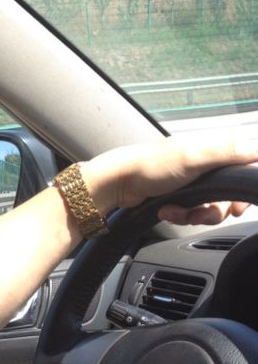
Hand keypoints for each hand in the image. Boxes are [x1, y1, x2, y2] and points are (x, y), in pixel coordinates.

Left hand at [83, 135, 257, 220]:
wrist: (120, 184)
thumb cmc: (150, 166)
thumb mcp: (192, 156)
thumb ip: (227, 152)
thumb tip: (257, 151)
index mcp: (214, 148)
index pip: (247, 166)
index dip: (243, 190)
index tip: (236, 203)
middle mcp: (207, 163)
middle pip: (232, 195)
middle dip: (216, 208)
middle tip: (204, 210)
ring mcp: (194, 180)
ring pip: (213, 208)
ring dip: (196, 214)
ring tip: (178, 210)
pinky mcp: (182, 195)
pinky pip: (195, 212)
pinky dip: (183, 215)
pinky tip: (169, 211)